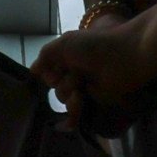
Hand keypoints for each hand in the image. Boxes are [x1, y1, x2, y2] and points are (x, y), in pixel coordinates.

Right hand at [30, 17, 153, 108]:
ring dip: (68, 92)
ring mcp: (86, 87)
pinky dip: (73, 112)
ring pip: (63, 98)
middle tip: (74, 74)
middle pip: (55, 86)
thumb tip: (32, 71)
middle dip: (60, 81)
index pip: (49, 71)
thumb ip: (46, 56)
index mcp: (69, 56)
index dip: (47, 73)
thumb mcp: (65, 43)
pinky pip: (77, 112)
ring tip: (80, 89)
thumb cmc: (94, 46)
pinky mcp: (96, 102)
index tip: (52, 71)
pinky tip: (75, 107)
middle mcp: (76, 72)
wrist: (124, 58)